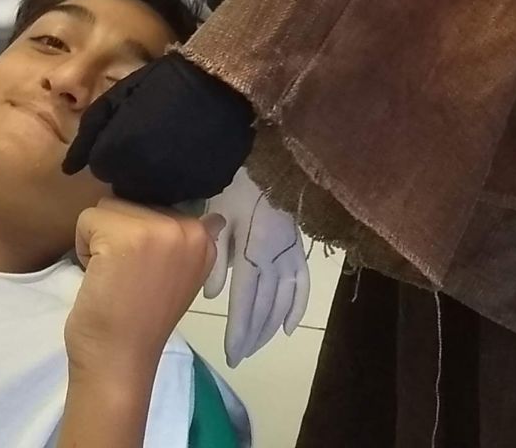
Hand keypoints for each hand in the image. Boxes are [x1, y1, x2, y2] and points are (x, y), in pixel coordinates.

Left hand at [63, 54, 253, 206]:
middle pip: (127, 187)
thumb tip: (68, 169)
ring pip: (155, 194)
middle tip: (148, 140)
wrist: (216, 82)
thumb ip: (87, 136)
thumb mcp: (115, 99)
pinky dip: (183, 178)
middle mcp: (144, 182)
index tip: (126, 134)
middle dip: (131, 168)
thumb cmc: (160, 85)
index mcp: (118, 157)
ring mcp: (176, 190)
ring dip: (156, 177)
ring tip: (169, 146)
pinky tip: (189, 153)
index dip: (112, 152)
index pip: (102, 170)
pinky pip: (184, 192)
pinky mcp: (204, 191)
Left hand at [66, 199, 220, 372]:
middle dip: (122, 234)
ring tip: (116, 277)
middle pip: (134, 200)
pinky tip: (101, 278)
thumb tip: (215, 216)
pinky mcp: (125, 237)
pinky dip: (84, 248)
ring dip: (102, 239)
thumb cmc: (140, 320)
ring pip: (110, 206)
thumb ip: (185, 241)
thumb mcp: (180, 273)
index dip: (145, 234)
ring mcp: (159, 230)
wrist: (120, 363)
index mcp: (205, 236)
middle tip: (130, 277)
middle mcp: (189, 227)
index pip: (159, 202)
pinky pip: (88, 219)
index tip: (148, 270)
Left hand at [203, 167, 309, 366]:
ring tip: (259, 345)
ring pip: (283, 300)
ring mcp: (291, 254)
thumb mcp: (217, 215)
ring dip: (271, 326)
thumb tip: (213, 295)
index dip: (240, 330)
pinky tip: (288, 327)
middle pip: (266, 306)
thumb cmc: (235, 184)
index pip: (247, 301)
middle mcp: (276, 258)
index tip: (233, 354)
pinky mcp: (299, 248)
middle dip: (253, 335)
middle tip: (241, 356)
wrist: (266, 159)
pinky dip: (297, 307)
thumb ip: (215, 257)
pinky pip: (302, 283)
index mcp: (253, 251)